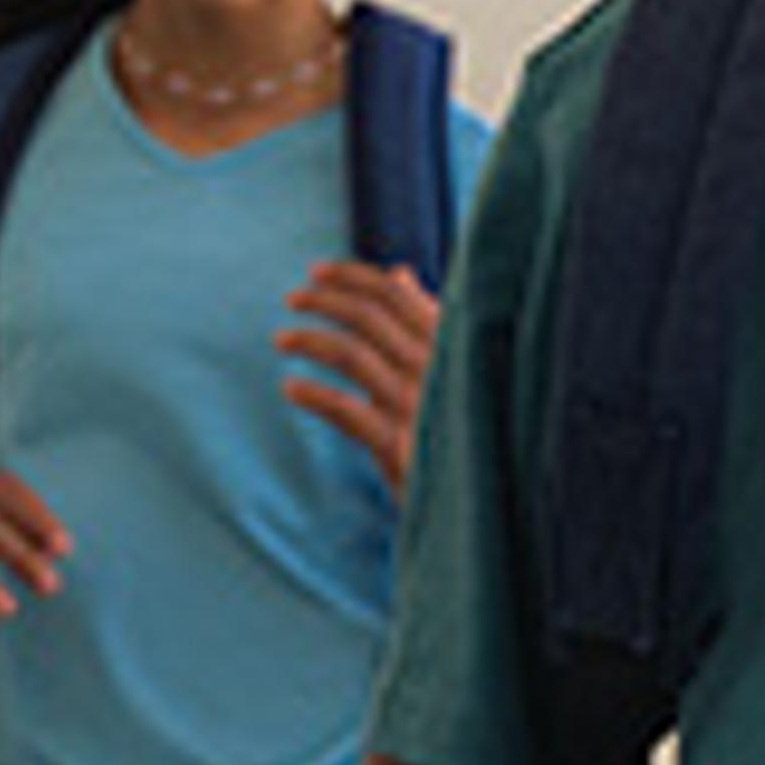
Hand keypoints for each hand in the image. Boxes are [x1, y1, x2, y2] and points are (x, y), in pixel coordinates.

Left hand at [280, 259, 442, 491]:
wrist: (481, 491)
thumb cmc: (461, 420)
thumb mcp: (449, 361)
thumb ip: (425, 315)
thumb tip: (399, 273)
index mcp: (449, 343)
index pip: (393, 294)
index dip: (350, 276)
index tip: (316, 272)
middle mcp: (435, 367)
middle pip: (367, 317)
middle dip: (323, 301)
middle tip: (292, 300)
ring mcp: (417, 405)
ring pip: (350, 354)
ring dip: (309, 340)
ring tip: (282, 340)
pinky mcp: (399, 444)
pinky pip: (345, 409)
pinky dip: (313, 394)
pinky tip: (291, 388)